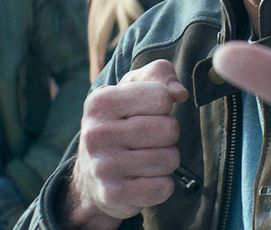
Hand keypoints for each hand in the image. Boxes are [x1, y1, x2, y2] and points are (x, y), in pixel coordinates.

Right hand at [64, 59, 187, 226]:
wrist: (91, 174)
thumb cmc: (120, 123)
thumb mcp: (133, 89)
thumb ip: (159, 75)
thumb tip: (179, 92)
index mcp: (100, 102)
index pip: (162, 98)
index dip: (164, 105)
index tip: (148, 113)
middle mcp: (96, 133)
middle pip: (168, 129)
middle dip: (169, 135)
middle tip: (151, 139)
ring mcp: (102, 166)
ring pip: (169, 159)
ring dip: (167, 160)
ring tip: (147, 158)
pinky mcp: (113, 194)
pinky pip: (163, 187)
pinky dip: (162, 184)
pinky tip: (145, 179)